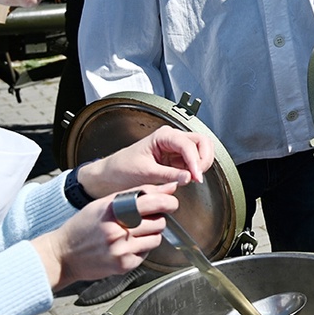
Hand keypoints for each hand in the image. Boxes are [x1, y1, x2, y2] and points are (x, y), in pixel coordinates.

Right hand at [31, 183, 179, 289]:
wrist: (62, 255)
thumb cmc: (83, 226)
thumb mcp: (105, 203)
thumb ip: (137, 194)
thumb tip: (169, 188)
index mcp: (114, 211)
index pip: (154, 202)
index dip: (168, 201)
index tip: (171, 202)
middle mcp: (118, 231)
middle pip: (159, 222)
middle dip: (156, 220)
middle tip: (145, 220)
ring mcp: (121, 250)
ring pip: (156, 239)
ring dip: (150, 235)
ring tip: (133, 234)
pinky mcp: (123, 265)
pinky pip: (146, 254)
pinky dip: (141, 249)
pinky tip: (125, 246)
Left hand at [77, 126, 214, 198]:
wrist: (110, 175)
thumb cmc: (121, 168)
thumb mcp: (145, 173)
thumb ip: (169, 175)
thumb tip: (189, 177)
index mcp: (163, 136)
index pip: (188, 144)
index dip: (195, 161)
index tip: (196, 176)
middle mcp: (172, 138)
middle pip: (201, 142)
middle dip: (204, 159)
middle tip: (199, 176)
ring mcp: (175, 148)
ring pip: (201, 150)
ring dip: (201, 164)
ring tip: (194, 178)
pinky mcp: (176, 159)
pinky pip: (193, 161)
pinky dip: (195, 169)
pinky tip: (189, 178)